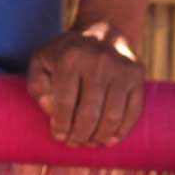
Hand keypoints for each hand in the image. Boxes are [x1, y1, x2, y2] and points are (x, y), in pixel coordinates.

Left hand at [27, 22, 144, 146]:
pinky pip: (133, 111)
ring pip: (112, 116)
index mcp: (70, 59)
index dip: (61, 125)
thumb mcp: (41, 61)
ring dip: (99, 136)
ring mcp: (121, 68)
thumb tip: (50, 109)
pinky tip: (108, 138)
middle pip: (89, 114)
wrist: (103, 32)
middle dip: (79, 135)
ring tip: (89, 142)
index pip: (64, 102)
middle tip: (73, 142)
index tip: (59, 136)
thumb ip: (37, 85)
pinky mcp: (137, 75)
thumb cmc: (66, 54)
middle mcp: (98, 62)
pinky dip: (120, 130)